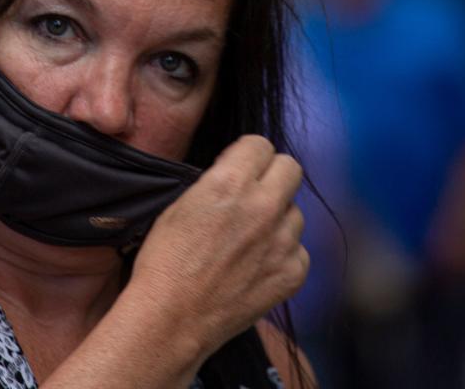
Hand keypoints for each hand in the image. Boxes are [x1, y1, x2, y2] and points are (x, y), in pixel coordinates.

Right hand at [126, 135, 308, 357]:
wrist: (171, 319)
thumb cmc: (165, 262)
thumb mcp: (180, 204)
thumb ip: (217, 181)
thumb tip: (239, 172)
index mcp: (230, 183)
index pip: (261, 144)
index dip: (247, 156)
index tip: (238, 169)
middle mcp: (263, 207)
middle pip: (291, 168)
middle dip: (272, 175)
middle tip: (254, 194)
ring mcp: (282, 242)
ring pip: (295, 212)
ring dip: (277, 219)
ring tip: (247, 240)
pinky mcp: (292, 273)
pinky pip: (299, 250)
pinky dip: (281, 254)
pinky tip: (254, 266)